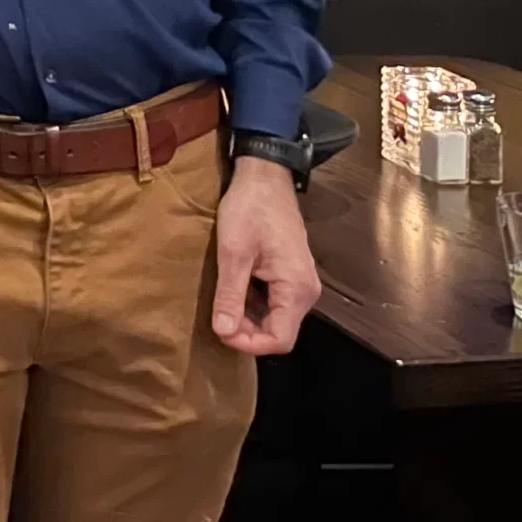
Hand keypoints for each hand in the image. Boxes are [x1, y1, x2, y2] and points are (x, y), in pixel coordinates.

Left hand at [210, 155, 318, 353]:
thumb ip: (230, 294)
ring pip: (276, 318)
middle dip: (246, 333)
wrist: (265, 177)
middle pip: (279, 331)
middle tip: (216, 318)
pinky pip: (274, 303)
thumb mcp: (233, 252)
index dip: (249, 344)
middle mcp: (305, 292)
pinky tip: (231, 293)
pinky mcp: (290, 275)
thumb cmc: (249, 209)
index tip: (220, 332)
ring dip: (248, 319)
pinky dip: (252, 305)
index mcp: (296, 289)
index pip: (280, 339)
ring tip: (221, 306)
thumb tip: (223, 332)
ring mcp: (300, 283)